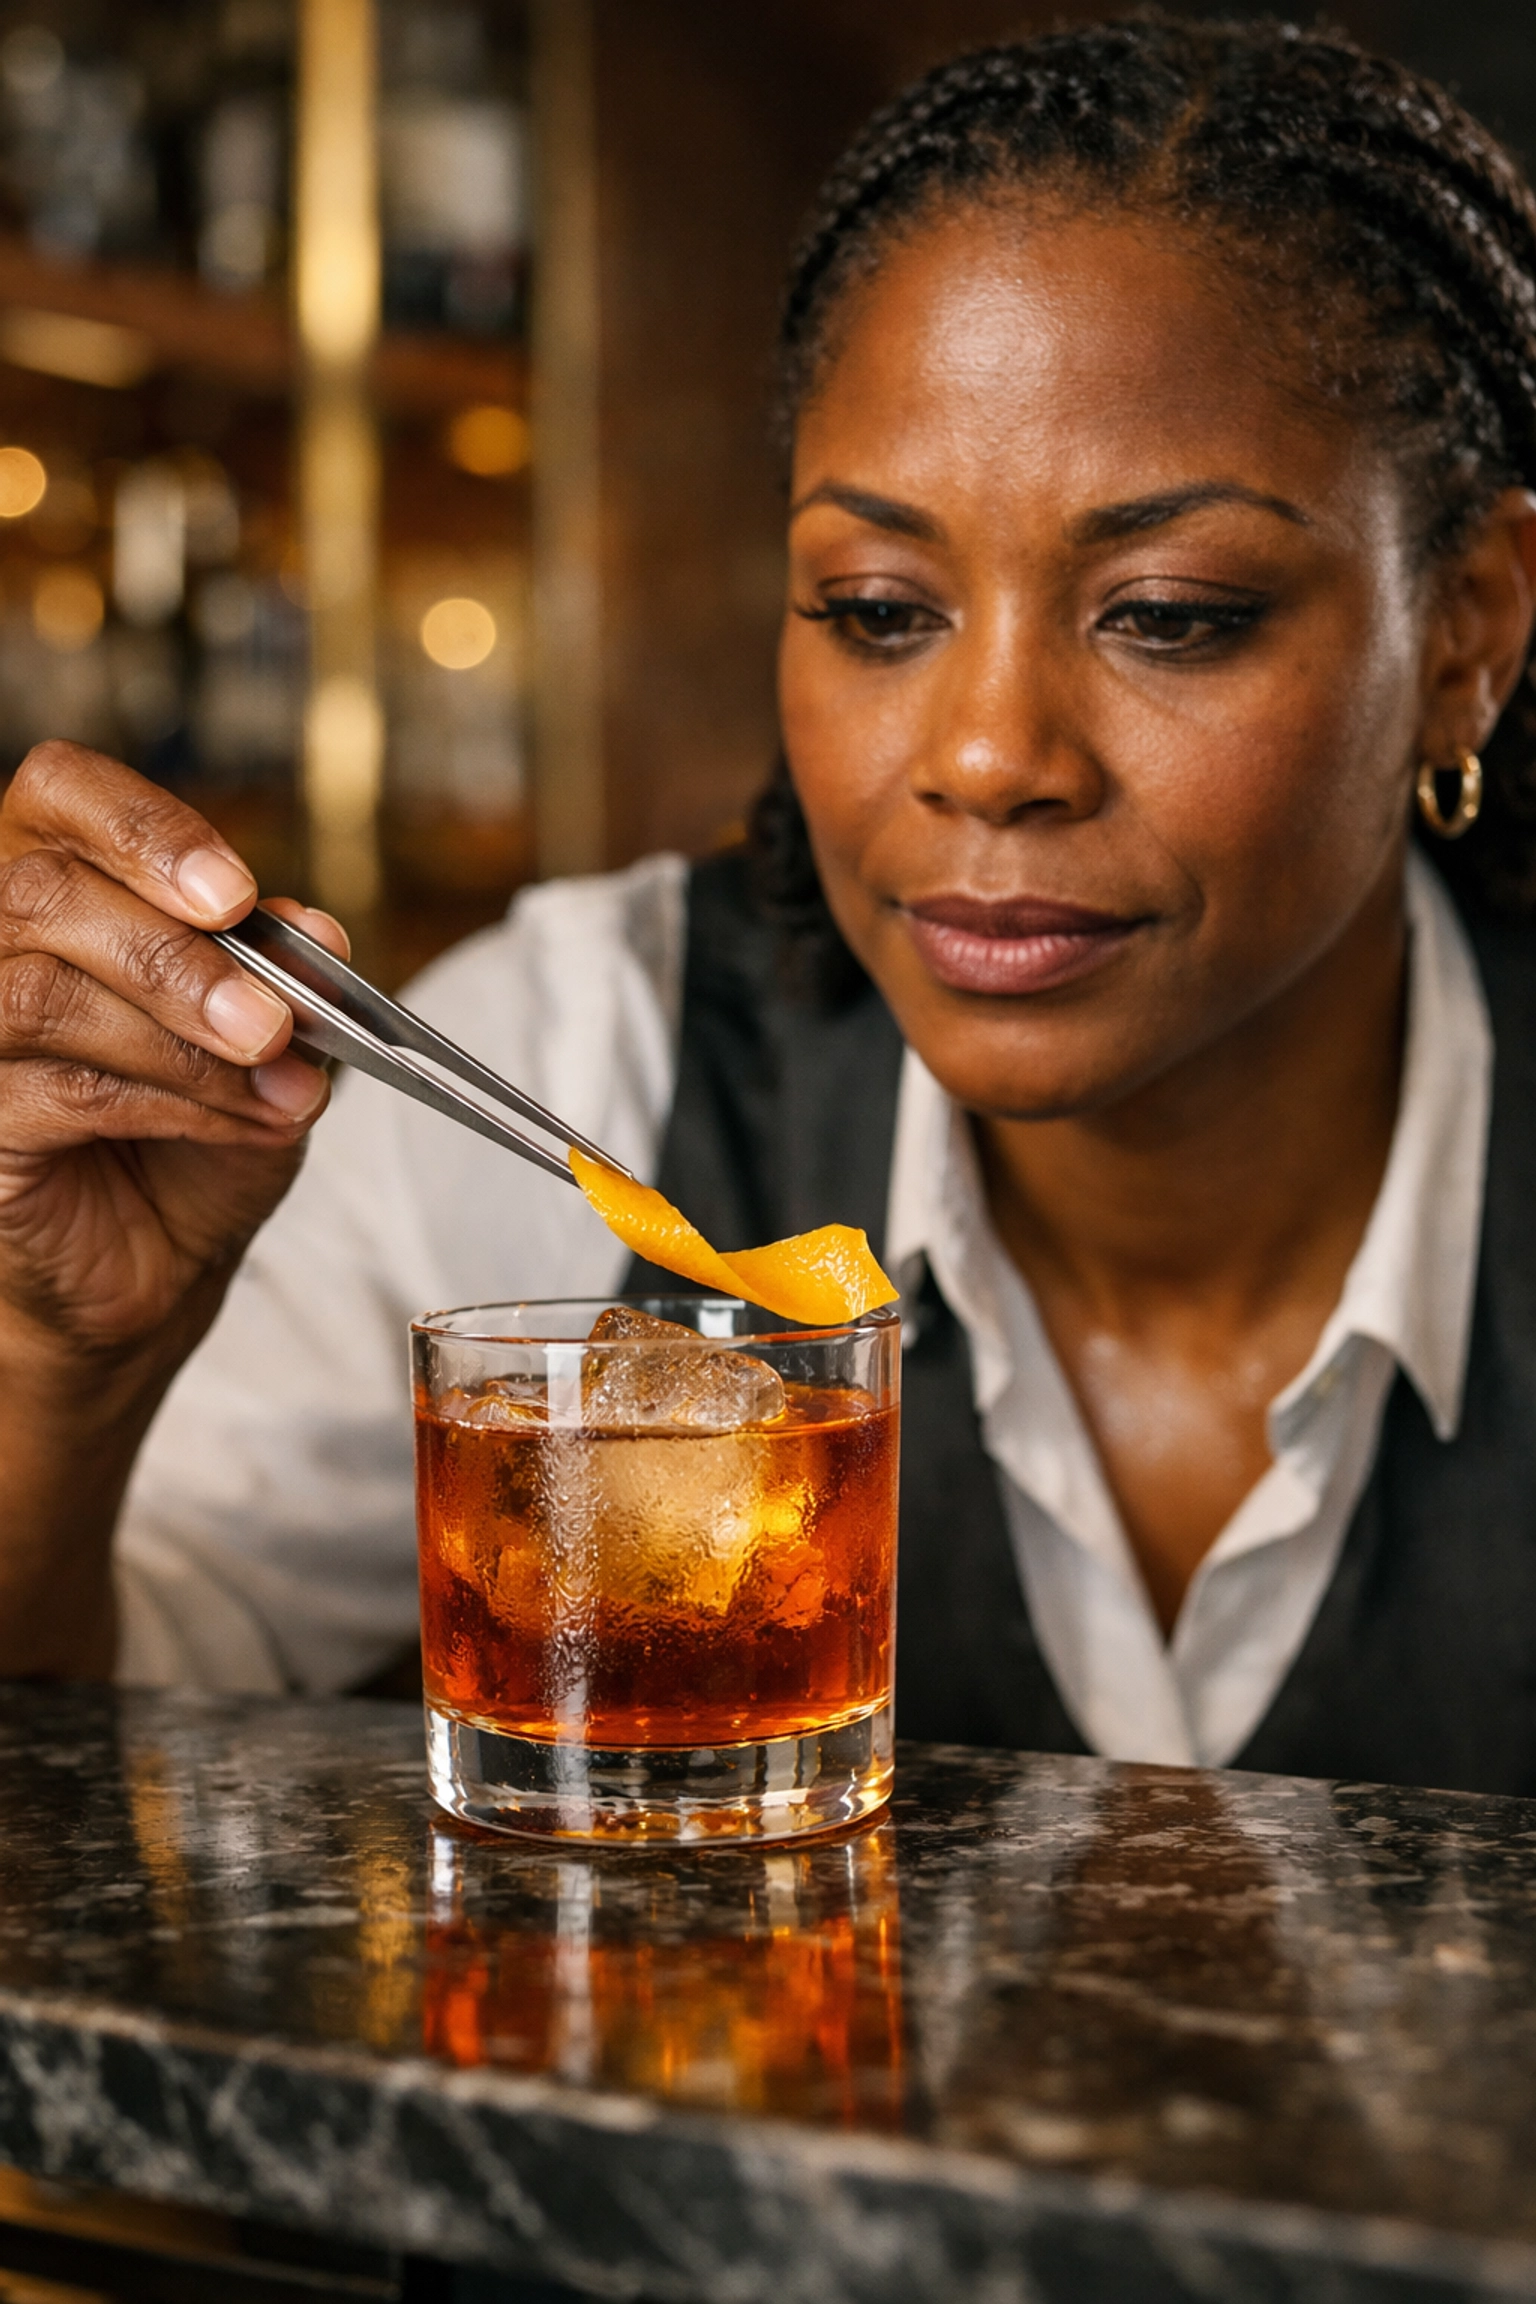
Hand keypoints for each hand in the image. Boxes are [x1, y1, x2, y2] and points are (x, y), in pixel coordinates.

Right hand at [0, 742, 345, 1676]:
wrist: (159, 1265)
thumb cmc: (199, 1130)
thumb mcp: (271, 1040)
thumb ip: (288, 979)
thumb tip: (321, 933)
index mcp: (60, 877)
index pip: (61, 791)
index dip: (145, 830)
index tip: (236, 894)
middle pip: (41, 892)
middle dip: (177, 956)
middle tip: (274, 1018)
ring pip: (42, 992)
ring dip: (181, 1039)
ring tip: (273, 1079)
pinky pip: (55, 1092)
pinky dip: (168, 1102)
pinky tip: (238, 1121)